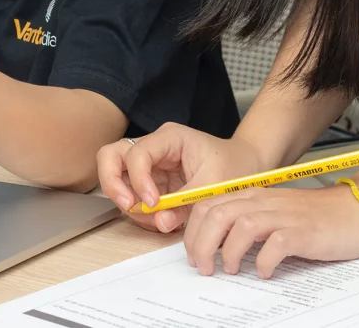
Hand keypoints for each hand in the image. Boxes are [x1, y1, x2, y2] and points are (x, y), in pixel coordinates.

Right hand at [96, 123, 267, 232]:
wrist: (246, 167)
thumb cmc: (234, 165)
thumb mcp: (215, 183)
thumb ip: (186, 202)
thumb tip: (161, 221)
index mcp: (169, 138)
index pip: (137, 153)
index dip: (138, 178)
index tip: (152, 202)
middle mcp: (153, 148)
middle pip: (111, 156)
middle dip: (113, 183)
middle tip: (129, 206)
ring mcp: (150, 165)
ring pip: (116, 177)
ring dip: (128, 202)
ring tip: (154, 219)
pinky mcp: (152, 183)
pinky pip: (133, 196)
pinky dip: (140, 212)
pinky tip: (160, 220)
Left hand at [182, 183, 358, 277]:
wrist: (357, 210)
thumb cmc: (315, 217)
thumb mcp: (274, 214)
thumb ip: (248, 222)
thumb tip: (217, 246)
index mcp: (253, 196)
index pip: (209, 205)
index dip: (194, 231)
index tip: (194, 255)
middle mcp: (264, 202)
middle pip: (217, 215)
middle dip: (202, 244)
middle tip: (205, 268)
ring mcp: (284, 215)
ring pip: (240, 226)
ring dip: (229, 252)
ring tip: (231, 270)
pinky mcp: (304, 232)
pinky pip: (276, 244)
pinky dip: (265, 261)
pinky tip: (265, 272)